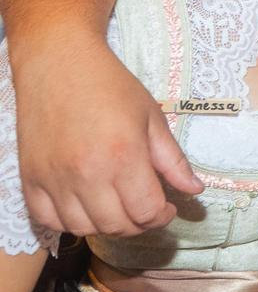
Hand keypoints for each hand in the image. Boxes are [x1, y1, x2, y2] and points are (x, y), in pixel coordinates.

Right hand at [17, 40, 200, 235]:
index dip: (161, 216)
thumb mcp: (152, 118)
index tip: (166, 208)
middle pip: (116, 225)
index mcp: (123, 156)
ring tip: (118, 207)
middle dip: (138, 223)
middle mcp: (86, 173)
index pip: (145, 211)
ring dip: (106, 225)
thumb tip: (194, 191)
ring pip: (83, 228)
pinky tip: (85, 206)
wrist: (59, 63)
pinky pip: (48, 220)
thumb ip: (173, 160)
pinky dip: (69, 222)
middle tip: (145, 208)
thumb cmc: (109, 86)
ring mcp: (54, 178)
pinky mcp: (30, 178)